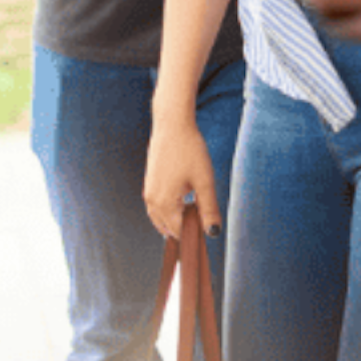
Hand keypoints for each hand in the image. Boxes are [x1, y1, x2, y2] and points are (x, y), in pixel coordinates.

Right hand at [143, 116, 219, 240]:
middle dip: (184, 230)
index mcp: (164, 203)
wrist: (172, 125)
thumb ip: (208, 210)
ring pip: (159, 219)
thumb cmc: (190, 150)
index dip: (194, 235)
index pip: (179, 232)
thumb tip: (212, 233)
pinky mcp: (149, 183)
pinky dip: (168, 212)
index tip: (209, 230)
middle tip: (203, 222)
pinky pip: (156, 207)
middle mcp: (152, 200)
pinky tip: (184, 202)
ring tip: (195, 213)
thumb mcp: (205, 181)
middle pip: (167, 228)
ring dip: (175, 221)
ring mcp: (148, 191)